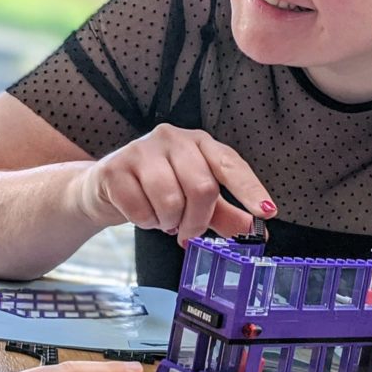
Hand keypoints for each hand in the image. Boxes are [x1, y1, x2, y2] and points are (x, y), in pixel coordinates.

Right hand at [75, 124, 276, 244]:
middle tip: (187, 232)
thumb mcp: (195, 202)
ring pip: (170, 199)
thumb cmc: (155, 190)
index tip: (267, 212)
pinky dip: (144, 221)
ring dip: (168, 222)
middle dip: (197, 220)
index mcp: (198, 143)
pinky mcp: (115, 168)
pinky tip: (141, 212)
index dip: (250, 189)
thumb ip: (225, 214)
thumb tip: (258, 232)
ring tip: (162, 219)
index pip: (230, 164)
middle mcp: (173, 139)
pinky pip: (140, 208)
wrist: (104, 187)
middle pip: (202, 187)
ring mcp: (142, 150)